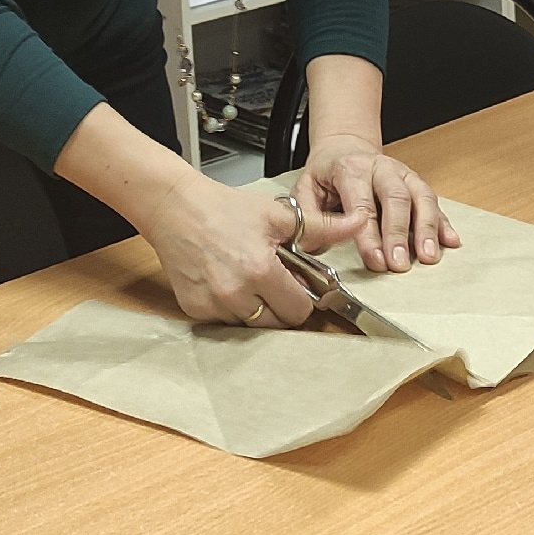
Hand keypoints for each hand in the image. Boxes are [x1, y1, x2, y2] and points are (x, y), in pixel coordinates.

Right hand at [133, 171, 368, 326]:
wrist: (174, 208)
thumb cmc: (225, 208)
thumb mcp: (277, 215)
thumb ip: (321, 227)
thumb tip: (359, 222)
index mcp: (260, 271)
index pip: (299, 311)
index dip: (301, 296)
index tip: (294, 281)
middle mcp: (235, 294)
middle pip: (277, 325)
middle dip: (281, 305)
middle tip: (272, 279)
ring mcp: (212, 305)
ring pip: (251, 327)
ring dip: (256, 309)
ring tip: (248, 278)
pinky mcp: (194, 310)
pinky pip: (225, 323)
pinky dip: (231, 309)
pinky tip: (226, 282)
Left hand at [298, 134, 459, 273]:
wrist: (346, 146)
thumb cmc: (326, 173)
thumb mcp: (304, 189)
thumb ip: (308, 217)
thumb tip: (315, 244)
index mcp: (351, 169)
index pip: (362, 204)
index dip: (369, 235)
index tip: (375, 261)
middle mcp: (381, 168)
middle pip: (396, 199)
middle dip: (399, 234)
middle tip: (400, 265)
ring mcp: (403, 175)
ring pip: (421, 198)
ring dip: (427, 229)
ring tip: (429, 257)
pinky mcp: (417, 184)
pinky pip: (434, 202)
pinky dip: (444, 223)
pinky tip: (451, 241)